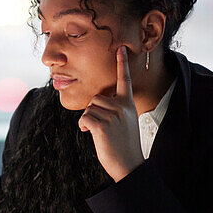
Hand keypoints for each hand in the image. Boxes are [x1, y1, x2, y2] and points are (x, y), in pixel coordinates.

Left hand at [78, 46, 143, 181]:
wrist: (128, 165)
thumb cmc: (124, 145)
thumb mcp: (125, 122)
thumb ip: (115, 109)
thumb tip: (96, 102)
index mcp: (128, 104)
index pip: (125, 80)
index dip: (122, 63)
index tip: (121, 48)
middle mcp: (121, 107)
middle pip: (96, 98)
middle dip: (93, 111)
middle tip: (102, 127)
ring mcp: (112, 116)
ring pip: (88, 108)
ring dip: (88, 120)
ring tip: (99, 132)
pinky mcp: (102, 126)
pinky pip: (84, 118)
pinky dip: (83, 126)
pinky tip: (89, 133)